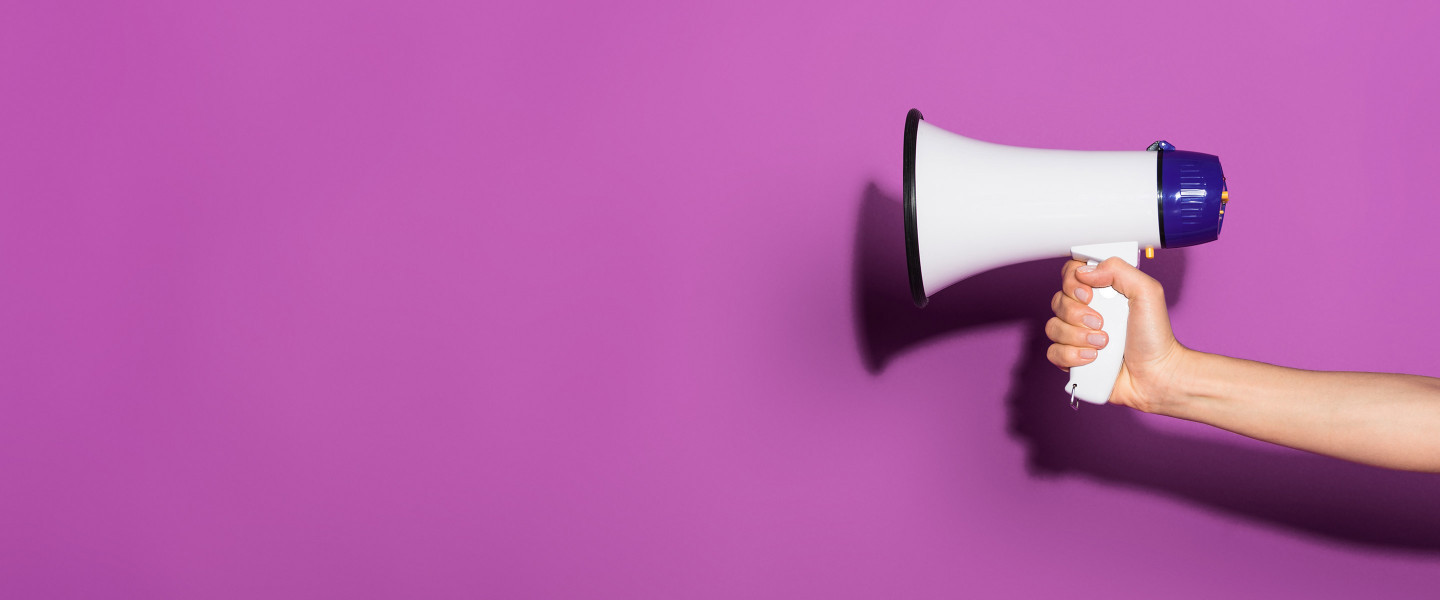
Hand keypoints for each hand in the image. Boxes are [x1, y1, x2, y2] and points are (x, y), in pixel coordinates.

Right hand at [1046, 258, 1188, 412]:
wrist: (1156, 375)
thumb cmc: (1155, 337)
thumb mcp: (1147, 292)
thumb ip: (1119, 270)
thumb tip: (1085, 271)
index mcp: (1102, 292)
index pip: (1071, 275)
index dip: (1073, 283)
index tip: (1089, 294)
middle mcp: (1086, 312)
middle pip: (1058, 301)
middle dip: (1077, 314)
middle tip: (1101, 322)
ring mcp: (1077, 336)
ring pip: (1053, 328)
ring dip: (1077, 337)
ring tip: (1103, 344)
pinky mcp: (1073, 359)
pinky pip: (1053, 353)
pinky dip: (1071, 356)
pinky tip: (1092, 358)